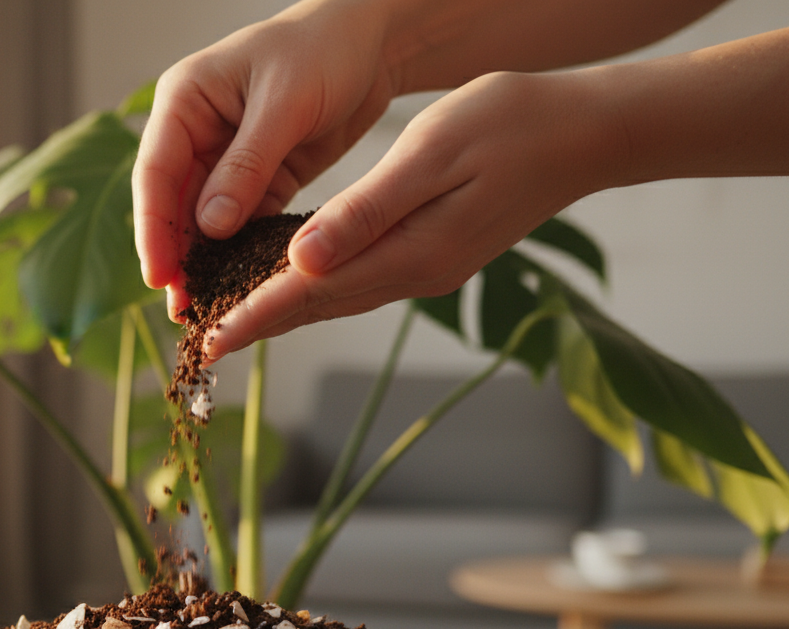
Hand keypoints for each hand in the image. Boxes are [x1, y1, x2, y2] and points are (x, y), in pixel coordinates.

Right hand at [132, 0, 398, 320]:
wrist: (372, 43)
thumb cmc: (324, 49)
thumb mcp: (284, 104)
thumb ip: (246, 165)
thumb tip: (210, 227)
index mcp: (184, 101)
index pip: (155, 172)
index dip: (153, 228)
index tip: (159, 275)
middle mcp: (196, 132)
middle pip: (173, 204)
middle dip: (175, 256)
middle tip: (180, 308)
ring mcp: (225, 157)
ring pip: (203, 220)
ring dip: (204, 262)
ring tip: (206, 307)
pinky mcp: (258, 177)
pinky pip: (242, 222)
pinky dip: (239, 253)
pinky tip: (240, 286)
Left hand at [202, 69, 617, 363]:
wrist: (584, 135)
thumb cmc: (510, 126)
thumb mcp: (432, 154)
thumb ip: (366, 210)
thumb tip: (302, 260)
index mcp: (410, 253)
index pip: (313, 293)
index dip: (257, 314)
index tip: (210, 338)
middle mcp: (415, 273)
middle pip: (320, 308)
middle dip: (260, 324)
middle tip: (204, 343)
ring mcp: (426, 269)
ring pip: (338, 299)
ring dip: (285, 312)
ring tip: (234, 320)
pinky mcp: (432, 255)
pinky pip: (360, 282)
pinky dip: (318, 288)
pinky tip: (295, 282)